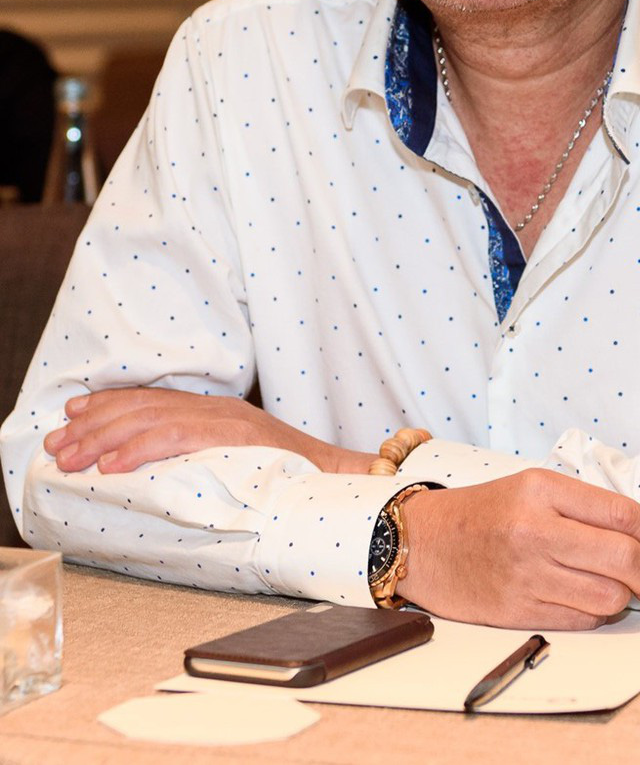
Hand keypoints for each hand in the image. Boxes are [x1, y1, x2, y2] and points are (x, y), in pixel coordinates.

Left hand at [42, 388, 373, 475]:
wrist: (342, 477)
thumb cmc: (294, 479)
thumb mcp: (239, 461)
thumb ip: (204, 458)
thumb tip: (161, 476)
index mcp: (215, 412)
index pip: (151, 400)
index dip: (108, 405)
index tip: (72, 414)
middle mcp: (217, 408)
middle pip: (142, 407)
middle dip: (93, 424)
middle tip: (57, 443)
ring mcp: (225, 420)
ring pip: (150, 420)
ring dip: (103, 439)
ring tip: (72, 457)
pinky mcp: (233, 436)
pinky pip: (176, 438)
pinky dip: (139, 450)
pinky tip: (111, 466)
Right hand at [399, 468, 639, 629]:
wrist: (422, 543)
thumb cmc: (483, 512)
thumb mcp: (532, 486)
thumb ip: (583, 505)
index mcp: (542, 489)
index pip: (622, 514)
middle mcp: (535, 530)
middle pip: (623, 558)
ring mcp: (526, 574)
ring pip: (608, 597)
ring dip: (626, 598)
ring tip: (621, 589)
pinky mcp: (517, 611)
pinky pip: (582, 621)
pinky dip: (598, 615)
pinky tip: (590, 601)